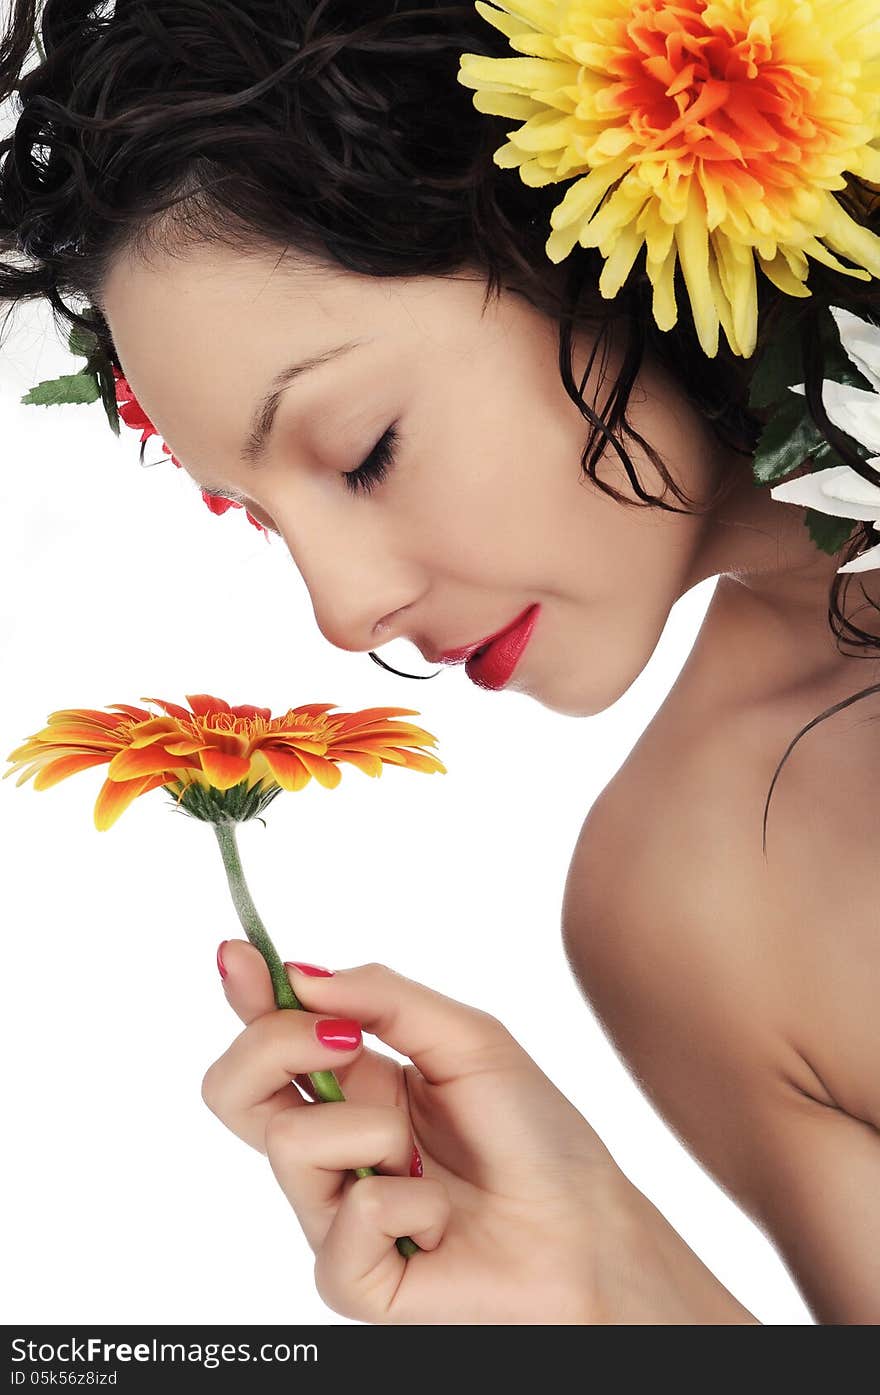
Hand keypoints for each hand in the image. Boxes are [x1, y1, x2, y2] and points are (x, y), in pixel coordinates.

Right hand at [202, 945, 758, 1323]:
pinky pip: (343, 1226)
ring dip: (373, 1132)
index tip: (239, 954)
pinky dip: (404, 1206)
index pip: (268, 1036)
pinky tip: (440, 1218)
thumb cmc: (535, 1134)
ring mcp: (333, 1212)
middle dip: (273, 1045)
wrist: (588, 1227)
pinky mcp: (354, 1278)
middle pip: (231, 1090)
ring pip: (288, 1144)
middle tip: (347, 1041)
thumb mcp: (467, 1038)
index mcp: (352, 1082)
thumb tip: (302, 975)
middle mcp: (330, 1143)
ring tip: (426, 1158)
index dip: (244, 993)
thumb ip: (385, 997)